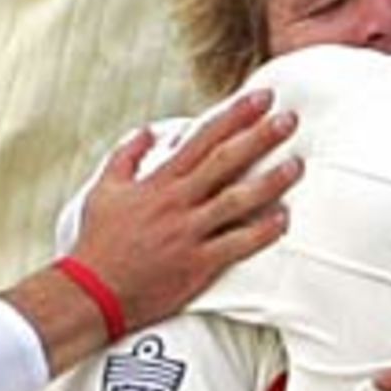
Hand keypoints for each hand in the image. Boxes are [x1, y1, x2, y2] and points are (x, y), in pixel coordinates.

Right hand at [70, 90, 299, 330]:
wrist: (92, 293)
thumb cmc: (98, 241)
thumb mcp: (104, 189)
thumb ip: (126, 155)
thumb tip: (148, 131)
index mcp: (160, 182)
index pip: (203, 138)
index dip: (235, 115)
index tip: (260, 98)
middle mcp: (178, 202)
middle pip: (227, 161)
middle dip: (260, 137)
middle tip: (290, 119)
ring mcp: (189, 233)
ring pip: (238, 200)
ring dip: (271, 181)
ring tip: (297, 165)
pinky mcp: (197, 265)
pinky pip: (237, 244)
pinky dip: (262, 232)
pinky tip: (284, 219)